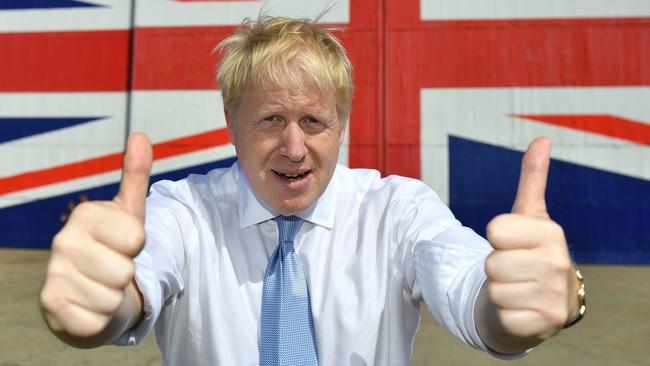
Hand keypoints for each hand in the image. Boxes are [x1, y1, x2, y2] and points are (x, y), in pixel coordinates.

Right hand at [40, 133, 152, 337]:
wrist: (87, 295)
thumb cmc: (113, 249)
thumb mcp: (129, 213)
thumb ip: (135, 176)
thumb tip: (140, 134)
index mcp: (84, 215)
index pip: (137, 237)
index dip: (137, 246)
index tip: (123, 244)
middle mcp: (62, 241)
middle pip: (126, 269)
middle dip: (126, 275)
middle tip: (111, 269)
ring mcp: (53, 273)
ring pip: (114, 296)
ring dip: (114, 297)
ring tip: (100, 286)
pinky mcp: (50, 305)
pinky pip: (98, 320)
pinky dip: (100, 319)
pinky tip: (88, 306)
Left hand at [485, 137, 575, 340]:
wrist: (543, 301)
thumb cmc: (530, 252)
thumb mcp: (530, 215)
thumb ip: (532, 179)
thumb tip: (541, 138)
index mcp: (551, 233)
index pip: (494, 230)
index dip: (495, 237)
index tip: (511, 242)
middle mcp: (558, 264)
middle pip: (489, 263)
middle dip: (494, 267)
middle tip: (513, 268)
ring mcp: (554, 296)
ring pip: (492, 289)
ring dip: (498, 290)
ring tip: (516, 287)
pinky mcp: (544, 324)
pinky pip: (501, 315)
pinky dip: (503, 314)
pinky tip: (520, 308)